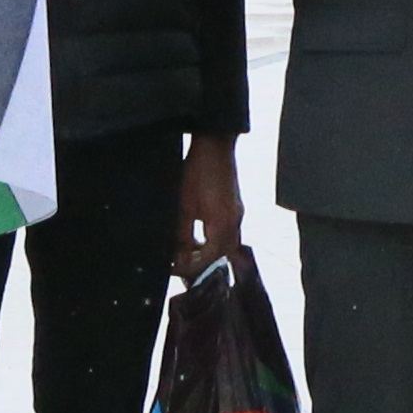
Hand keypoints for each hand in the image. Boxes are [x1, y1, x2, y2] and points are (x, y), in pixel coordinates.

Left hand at [170, 138, 241, 274]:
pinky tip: (200, 234)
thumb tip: (179, 257)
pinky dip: (214, 238)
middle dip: (203, 262)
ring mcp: (237, 213)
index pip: (212, 257)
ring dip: (209, 250)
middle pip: (222, 254)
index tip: (175, 268)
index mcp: (224, 223)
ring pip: (227, 243)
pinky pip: (228, 231)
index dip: (193, 266)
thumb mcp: (184, 206)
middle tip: (181, 263)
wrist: (215, 145)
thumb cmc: (198, 171)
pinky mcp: (235, 206)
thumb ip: (183, 235)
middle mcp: (235, 221)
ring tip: (188, 250)